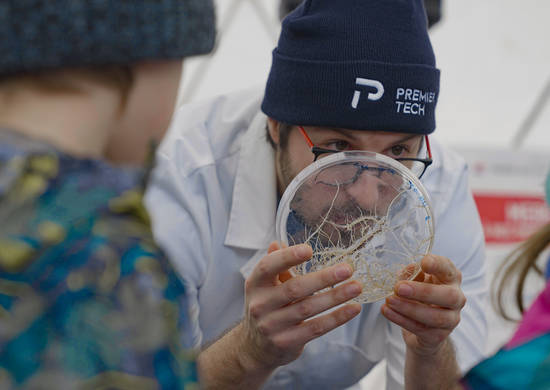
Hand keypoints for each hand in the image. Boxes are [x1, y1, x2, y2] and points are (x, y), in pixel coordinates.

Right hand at [238, 241, 361, 370]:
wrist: (256, 346)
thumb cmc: (266, 306)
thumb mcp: (265, 284)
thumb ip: (275, 264)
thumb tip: (280, 243)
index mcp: (255, 284)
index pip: (268, 267)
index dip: (288, 257)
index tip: (310, 250)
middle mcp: (260, 304)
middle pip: (295, 288)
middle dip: (323, 278)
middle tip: (347, 269)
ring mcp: (272, 326)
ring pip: (308, 308)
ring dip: (335, 296)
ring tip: (356, 287)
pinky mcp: (287, 342)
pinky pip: (316, 328)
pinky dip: (337, 318)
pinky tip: (353, 308)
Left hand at [381, 254, 465, 354]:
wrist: (424, 328)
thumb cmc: (420, 296)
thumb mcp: (415, 280)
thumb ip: (411, 274)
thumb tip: (408, 270)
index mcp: (450, 279)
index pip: (448, 269)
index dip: (438, 265)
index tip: (423, 262)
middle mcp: (456, 299)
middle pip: (448, 296)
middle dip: (422, 292)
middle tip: (399, 288)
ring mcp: (450, 320)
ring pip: (435, 317)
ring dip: (409, 308)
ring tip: (389, 301)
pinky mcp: (438, 336)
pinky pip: (421, 329)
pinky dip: (401, 320)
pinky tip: (387, 311)